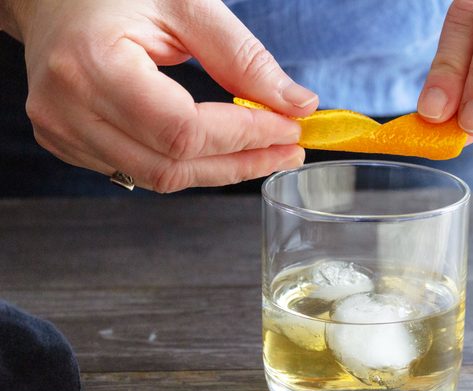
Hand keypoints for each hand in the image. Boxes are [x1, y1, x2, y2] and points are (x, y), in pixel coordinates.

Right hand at [3, 0, 317, 191]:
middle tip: (288, 152)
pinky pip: (141, 172)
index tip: (290, 129)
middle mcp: (68, 110)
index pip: (183, 130)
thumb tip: (296, 104)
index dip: (245, 136)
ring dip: (220, 171)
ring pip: (159, 178)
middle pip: (172, 165)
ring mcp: (64, 133)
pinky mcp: (69, 144)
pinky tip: (220, 150)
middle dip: (241, 163)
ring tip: (263, 153)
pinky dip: (188, 165)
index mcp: (92, 64)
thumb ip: (243, 58)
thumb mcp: (188, 6)